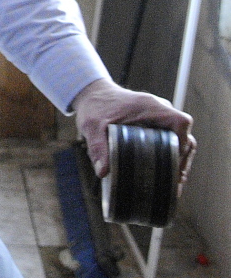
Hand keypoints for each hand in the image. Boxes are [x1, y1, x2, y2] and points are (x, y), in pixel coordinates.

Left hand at [72, 77, 195, 189]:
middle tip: (175, 183)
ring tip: (173, 184)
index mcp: (150, 106)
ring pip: (180, 140)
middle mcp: (159, 110)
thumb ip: (97, 147)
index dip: (182, 143)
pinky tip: (164, 174)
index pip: (180, 122)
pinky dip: (171, 156)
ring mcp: (159, 118)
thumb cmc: (94, 105)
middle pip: (185, 136)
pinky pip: (170, 140)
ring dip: (179, 160)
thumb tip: (103, 172)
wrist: (92, 93)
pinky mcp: (155, 124)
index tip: (173, 162)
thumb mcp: (92, 126)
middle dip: (182, 160)